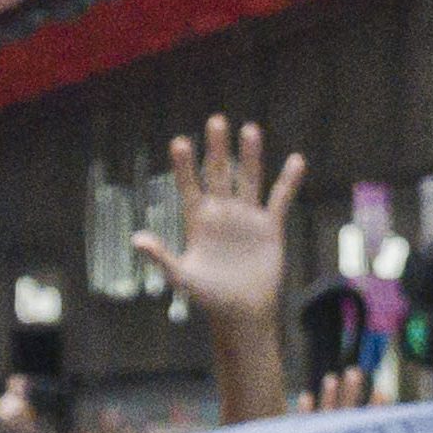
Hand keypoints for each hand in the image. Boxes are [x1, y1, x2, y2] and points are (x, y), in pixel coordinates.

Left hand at [164, 120, 293, 332]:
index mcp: (198, 220)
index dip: (185, 166)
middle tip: (216, 120)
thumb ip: (161, 257)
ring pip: (249, 179)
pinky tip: (296, 160)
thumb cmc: (208, 297)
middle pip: (219, 173)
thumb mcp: (182, 276)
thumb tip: (136, 240)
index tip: (180, 142)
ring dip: (250, 156)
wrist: (241, 312)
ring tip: (250, 128)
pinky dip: (289, 181)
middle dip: (217, 149)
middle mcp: (222, 213)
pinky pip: (280, 199)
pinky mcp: (269, 227)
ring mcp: (246, 217)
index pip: (190, 186)